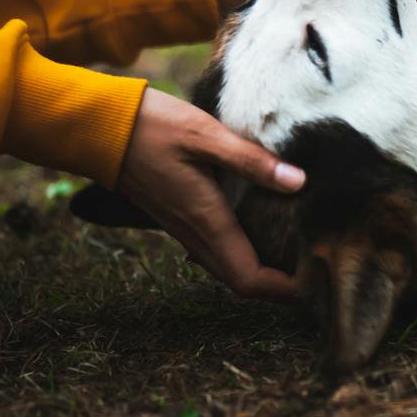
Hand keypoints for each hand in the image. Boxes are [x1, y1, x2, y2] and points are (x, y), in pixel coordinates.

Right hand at [115, 89, 305, 302]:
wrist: (99, 128)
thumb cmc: (152, 127)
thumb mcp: (206, 135)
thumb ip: (252, 161)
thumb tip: (299, 183)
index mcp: (206, 221)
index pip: (250, 279)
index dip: (286, 290)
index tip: (318, 281)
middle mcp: (195, 233)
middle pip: (242, 282)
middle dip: (281, 287)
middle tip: (317, 271)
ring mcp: (184, 228)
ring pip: (228, 268)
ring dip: (262, 271)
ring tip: (297, 254)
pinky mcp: (178, 217)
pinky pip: (216, 250)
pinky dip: (243, 252)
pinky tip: (262, 229)